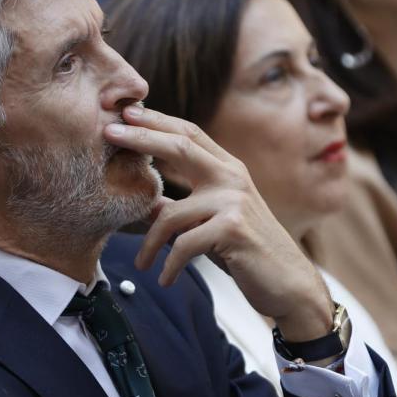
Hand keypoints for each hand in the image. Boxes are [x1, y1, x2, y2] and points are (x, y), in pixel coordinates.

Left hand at [104, 105, 332, 340]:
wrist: (289, 284)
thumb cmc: (245, 251)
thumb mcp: (213, 220)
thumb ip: (186, 205)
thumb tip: (147, 199)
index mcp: (228, 169)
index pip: (188, 133)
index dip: (157, 120)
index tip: (126, 112)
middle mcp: (232, 177)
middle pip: (180, 146)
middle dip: (141, 138)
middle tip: (107, 133)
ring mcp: (234, 201)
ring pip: (171, 214)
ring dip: (150, 244)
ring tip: (141, 263)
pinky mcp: (233, 228)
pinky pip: (184, 244)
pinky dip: (169, 264)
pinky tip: (164, 279)